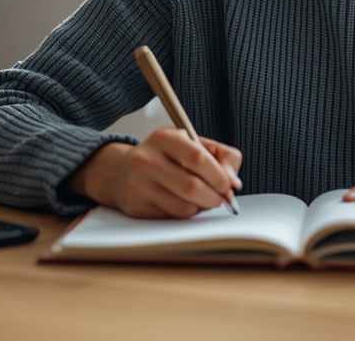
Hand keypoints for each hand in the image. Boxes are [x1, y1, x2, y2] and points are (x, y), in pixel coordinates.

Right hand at [68, 128, 241, 218]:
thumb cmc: (165, 156)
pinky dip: (185, 214)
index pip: (198, 159)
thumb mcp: (193, 144)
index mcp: (164, 137)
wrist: (120, 171)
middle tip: (220, 198)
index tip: (228, 186)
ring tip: (199, 198)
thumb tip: (234, 183)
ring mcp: (138, 184)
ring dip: (200, 207)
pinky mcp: (135, 206)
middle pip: (192, 187)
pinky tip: (181, 202)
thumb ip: (222, 155)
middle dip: (214, 197)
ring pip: (184, 206)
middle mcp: (147, 159)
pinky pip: (172, 217)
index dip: (219, 176)